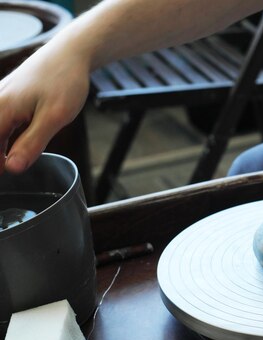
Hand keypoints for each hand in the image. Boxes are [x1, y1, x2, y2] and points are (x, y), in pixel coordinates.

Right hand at [0, 41, 90, 173]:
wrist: (70, 53)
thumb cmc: (65, 81)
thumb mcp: (54, 117)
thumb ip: (32, 143)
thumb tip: (12, 169)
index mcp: (1, 109)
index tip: (4, 178)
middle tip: (7, 173)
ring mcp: (1, 98)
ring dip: (0, 148)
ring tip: (9, 165)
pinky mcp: (8, 97)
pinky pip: (0, 122)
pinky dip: (3, 137)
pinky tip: (12, 149)